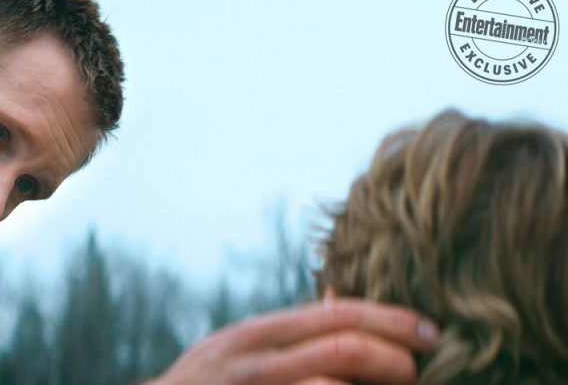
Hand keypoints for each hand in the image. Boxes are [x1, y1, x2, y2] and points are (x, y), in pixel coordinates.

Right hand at [146, 298, 437, 384]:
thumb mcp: (241, 349)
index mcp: (259, 333)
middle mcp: (256, 359)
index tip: (429, 331)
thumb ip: (289, 333)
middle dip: (394, 355)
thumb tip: (340, 301)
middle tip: (418, 368)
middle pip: (344, 345)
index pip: (337, 315)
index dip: (390, 319)